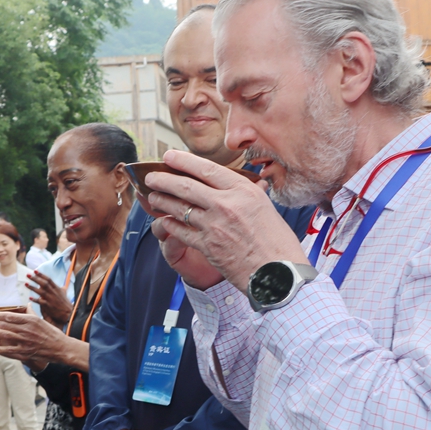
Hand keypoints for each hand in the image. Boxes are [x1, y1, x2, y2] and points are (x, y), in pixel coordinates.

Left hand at [0, 310, 65, 370]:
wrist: (62, 348)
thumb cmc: (52, 333)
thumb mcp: (41, 320)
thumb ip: (31, 313)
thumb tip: (25, 305)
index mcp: (30, 320)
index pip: (8, 316)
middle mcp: (26, 330)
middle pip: (3, 326)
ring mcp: (25, 343)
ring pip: (4, 337)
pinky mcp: (25, 353)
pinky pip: (10, 351)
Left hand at [27, 270, 72, 326]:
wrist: (69, 313)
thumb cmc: (66, 303)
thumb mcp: (64, 293)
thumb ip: (61, 288)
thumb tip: (61, 285)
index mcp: (57, 288)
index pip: (48, 279)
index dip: (41, 275)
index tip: (35, 271)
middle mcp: (53, 292)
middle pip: (43, 283)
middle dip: (35, 278)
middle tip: (28, 275)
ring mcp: (51, 299)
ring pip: (41, 292)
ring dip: (33, 287)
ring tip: (26, 284)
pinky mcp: (49, 306)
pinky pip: (41, 302)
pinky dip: (35, 300)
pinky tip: (30, 298)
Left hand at [145, 150, 308, 290]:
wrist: (279, 274)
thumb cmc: (276, 241)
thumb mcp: (265, 207)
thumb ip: (244, 193)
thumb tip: (230, 183)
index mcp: (243, 191)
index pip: (208, 169)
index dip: (184, 161)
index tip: (170, 156)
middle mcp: (227, 204)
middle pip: (187, 186)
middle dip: (164, 179)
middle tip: (151, 177)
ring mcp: (215, 225)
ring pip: (179, 208)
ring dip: (162, 201)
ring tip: (153, 197)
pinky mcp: (207, 246)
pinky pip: (181, 231)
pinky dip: (170, 224)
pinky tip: (163, 221)